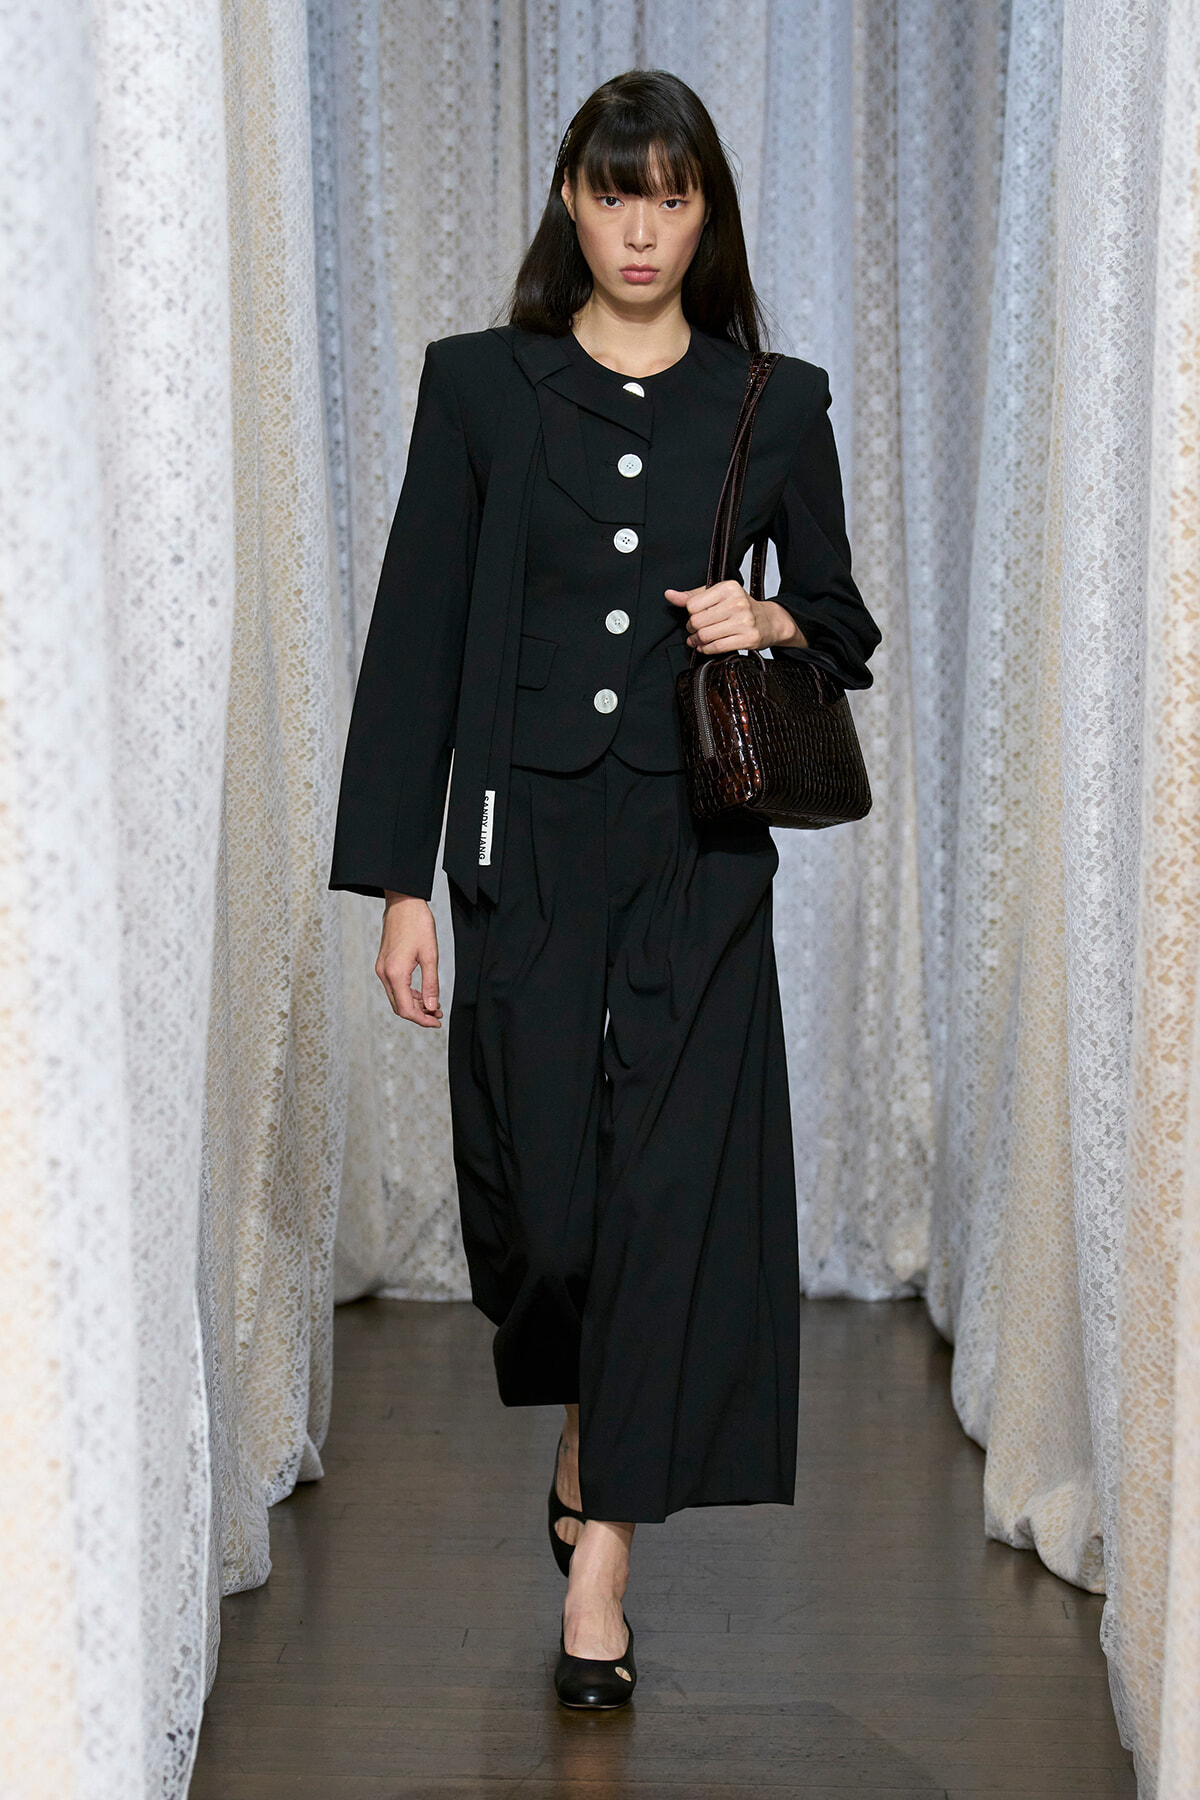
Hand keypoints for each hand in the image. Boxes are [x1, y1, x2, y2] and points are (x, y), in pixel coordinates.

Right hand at [377, 892, 442, 1027]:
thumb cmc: (418, 924)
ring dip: (415, 1004)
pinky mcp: (384, 963)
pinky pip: (394, 987)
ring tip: (434, 1005)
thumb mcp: (430, 955)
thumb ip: (431, 984)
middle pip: (399, 1006)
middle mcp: (384, 973)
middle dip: (419, 1014)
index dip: (422, 1019)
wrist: (402, 902)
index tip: (437, 1021)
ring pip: (397, 998)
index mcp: (395, 973)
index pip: (406, 1009)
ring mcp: (382, 968)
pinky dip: (408, 994)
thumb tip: (432, 1007)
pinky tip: (423, 994)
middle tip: (438, 1014)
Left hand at [665, 581, 806, 653]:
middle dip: (692, 629)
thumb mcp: (718, 596)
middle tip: (694, 631)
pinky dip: (707, 649)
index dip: (689, 614)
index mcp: (728, 588)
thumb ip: (692, 596)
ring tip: (698, 640)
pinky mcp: (748, 638)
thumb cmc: (740, 607)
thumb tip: (669, 594)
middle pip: (697, 621)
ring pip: (706, 635)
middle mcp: (737, 602)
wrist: (768, 621)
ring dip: (697, 641)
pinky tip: (706, 647)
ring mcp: (744, 621)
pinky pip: (717, 647)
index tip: (693, 618)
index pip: (693, 605)